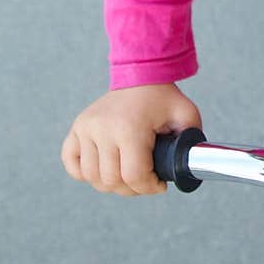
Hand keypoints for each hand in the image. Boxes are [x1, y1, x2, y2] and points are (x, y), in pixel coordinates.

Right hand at [61, 83, 202, 196]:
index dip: (149, 187)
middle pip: (112, 181)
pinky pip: (71, 163)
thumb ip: (191, 142)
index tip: (160, 184)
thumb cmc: (163, 98)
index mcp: (129, 127)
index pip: (134, 176)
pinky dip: (85, 173)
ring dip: (111, 184)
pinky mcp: (76, 129)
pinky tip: (104, 168)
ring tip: (128, 176)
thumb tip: (187, 170)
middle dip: (133, 189)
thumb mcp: (186, 115)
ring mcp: (85, 128)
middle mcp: (102, 128)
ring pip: (92, 177)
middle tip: (146, 181)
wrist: (139, 75)